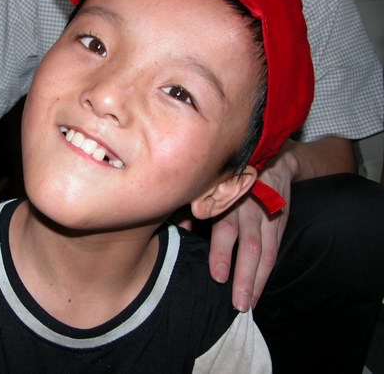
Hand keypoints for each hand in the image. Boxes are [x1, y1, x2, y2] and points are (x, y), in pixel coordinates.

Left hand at [207, 152, 295, 311]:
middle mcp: (253, 208)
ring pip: (267, 253)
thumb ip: (195, 205)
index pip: (227, 228)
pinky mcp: (282, 222)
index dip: (222, 252)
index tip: (217, 275)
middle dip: (244, 276)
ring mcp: (271, 216)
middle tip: (238, 303)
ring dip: (258, 281)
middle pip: (251, 246)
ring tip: (249, 304)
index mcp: (231, 197)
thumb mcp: (212, 183)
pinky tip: (260, 290)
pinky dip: (268, 272)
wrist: (275, 157)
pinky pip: (276, 250)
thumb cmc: (231, 174)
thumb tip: (179, 225)